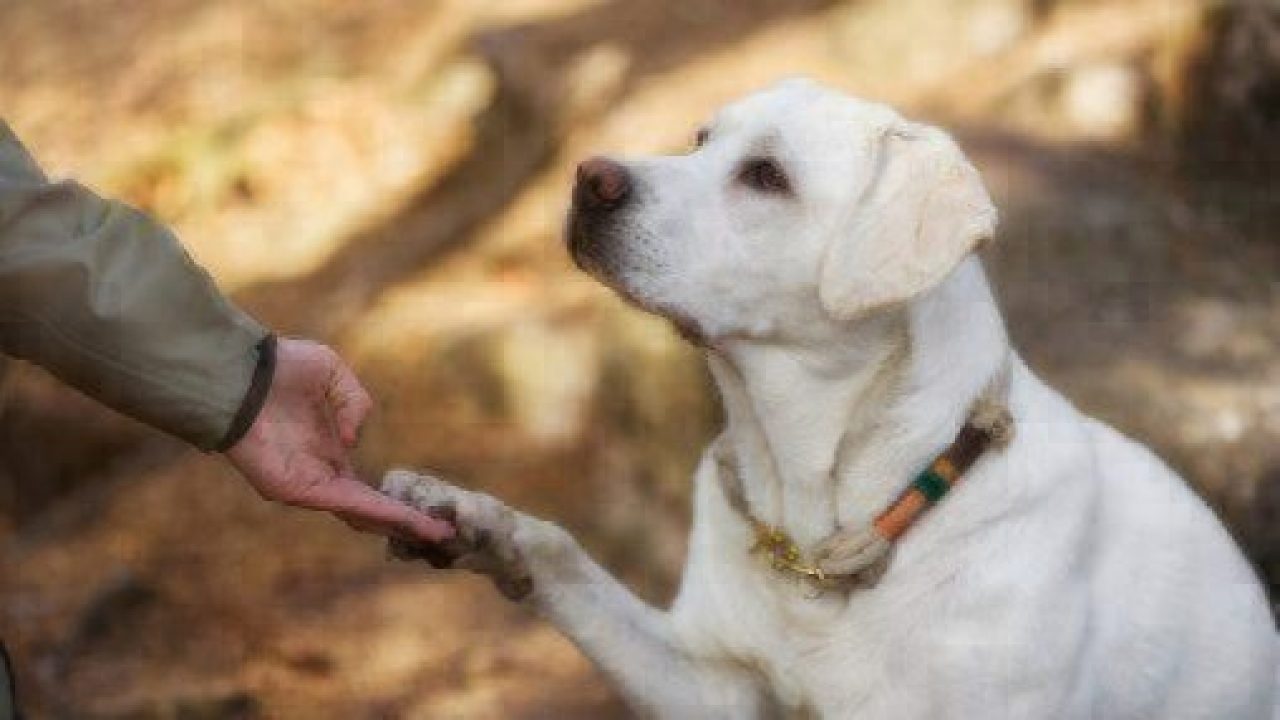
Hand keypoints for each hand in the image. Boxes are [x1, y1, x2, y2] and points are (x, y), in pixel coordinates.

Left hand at [225, 338, 454, 541]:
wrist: (241, 371)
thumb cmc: (280, 367)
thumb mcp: (332, 373)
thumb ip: (355, 403)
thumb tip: (352, 442)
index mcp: (326, 450)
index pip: (365, 486)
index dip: (397, 498)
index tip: (427, 507)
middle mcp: (319, 473)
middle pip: (369, 510)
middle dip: (405, 523)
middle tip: (443, 534)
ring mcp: (309, 485)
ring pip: (363, 513)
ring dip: (400, 524)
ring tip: (437, 533)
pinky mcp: (298, 490)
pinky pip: (348, 505)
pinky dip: (381, 513)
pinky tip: (408, 519)